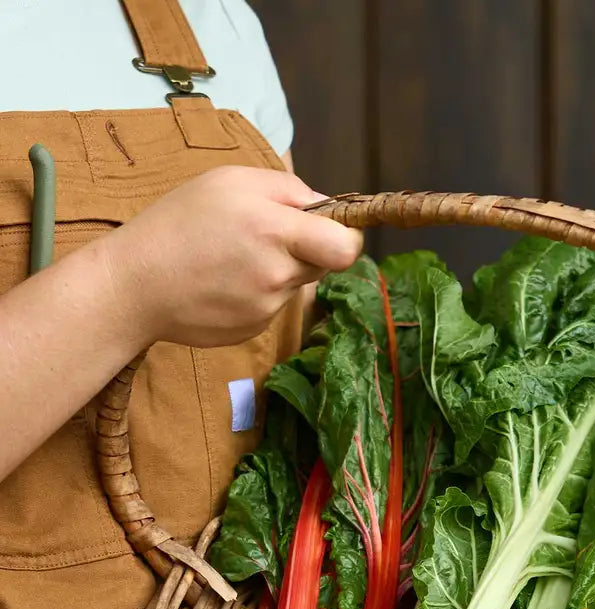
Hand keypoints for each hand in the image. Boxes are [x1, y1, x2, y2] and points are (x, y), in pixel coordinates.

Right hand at [100, 166, 361, 347]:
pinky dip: (256, 293)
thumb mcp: (230, 181)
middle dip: (306, 248)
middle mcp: (277, 275)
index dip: (347, 238)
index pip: (344, 248)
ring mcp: (267, 308)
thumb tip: (325, 205)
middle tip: (265, 236)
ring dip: (277, 270)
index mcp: (275, 231)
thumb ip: (287, 188)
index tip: (333, 229)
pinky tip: (223, 283)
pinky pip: (272, 306)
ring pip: (294, 284)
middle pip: (323, 264)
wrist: (135, 284)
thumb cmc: (179, 222)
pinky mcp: (254, 329)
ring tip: (233, 259)